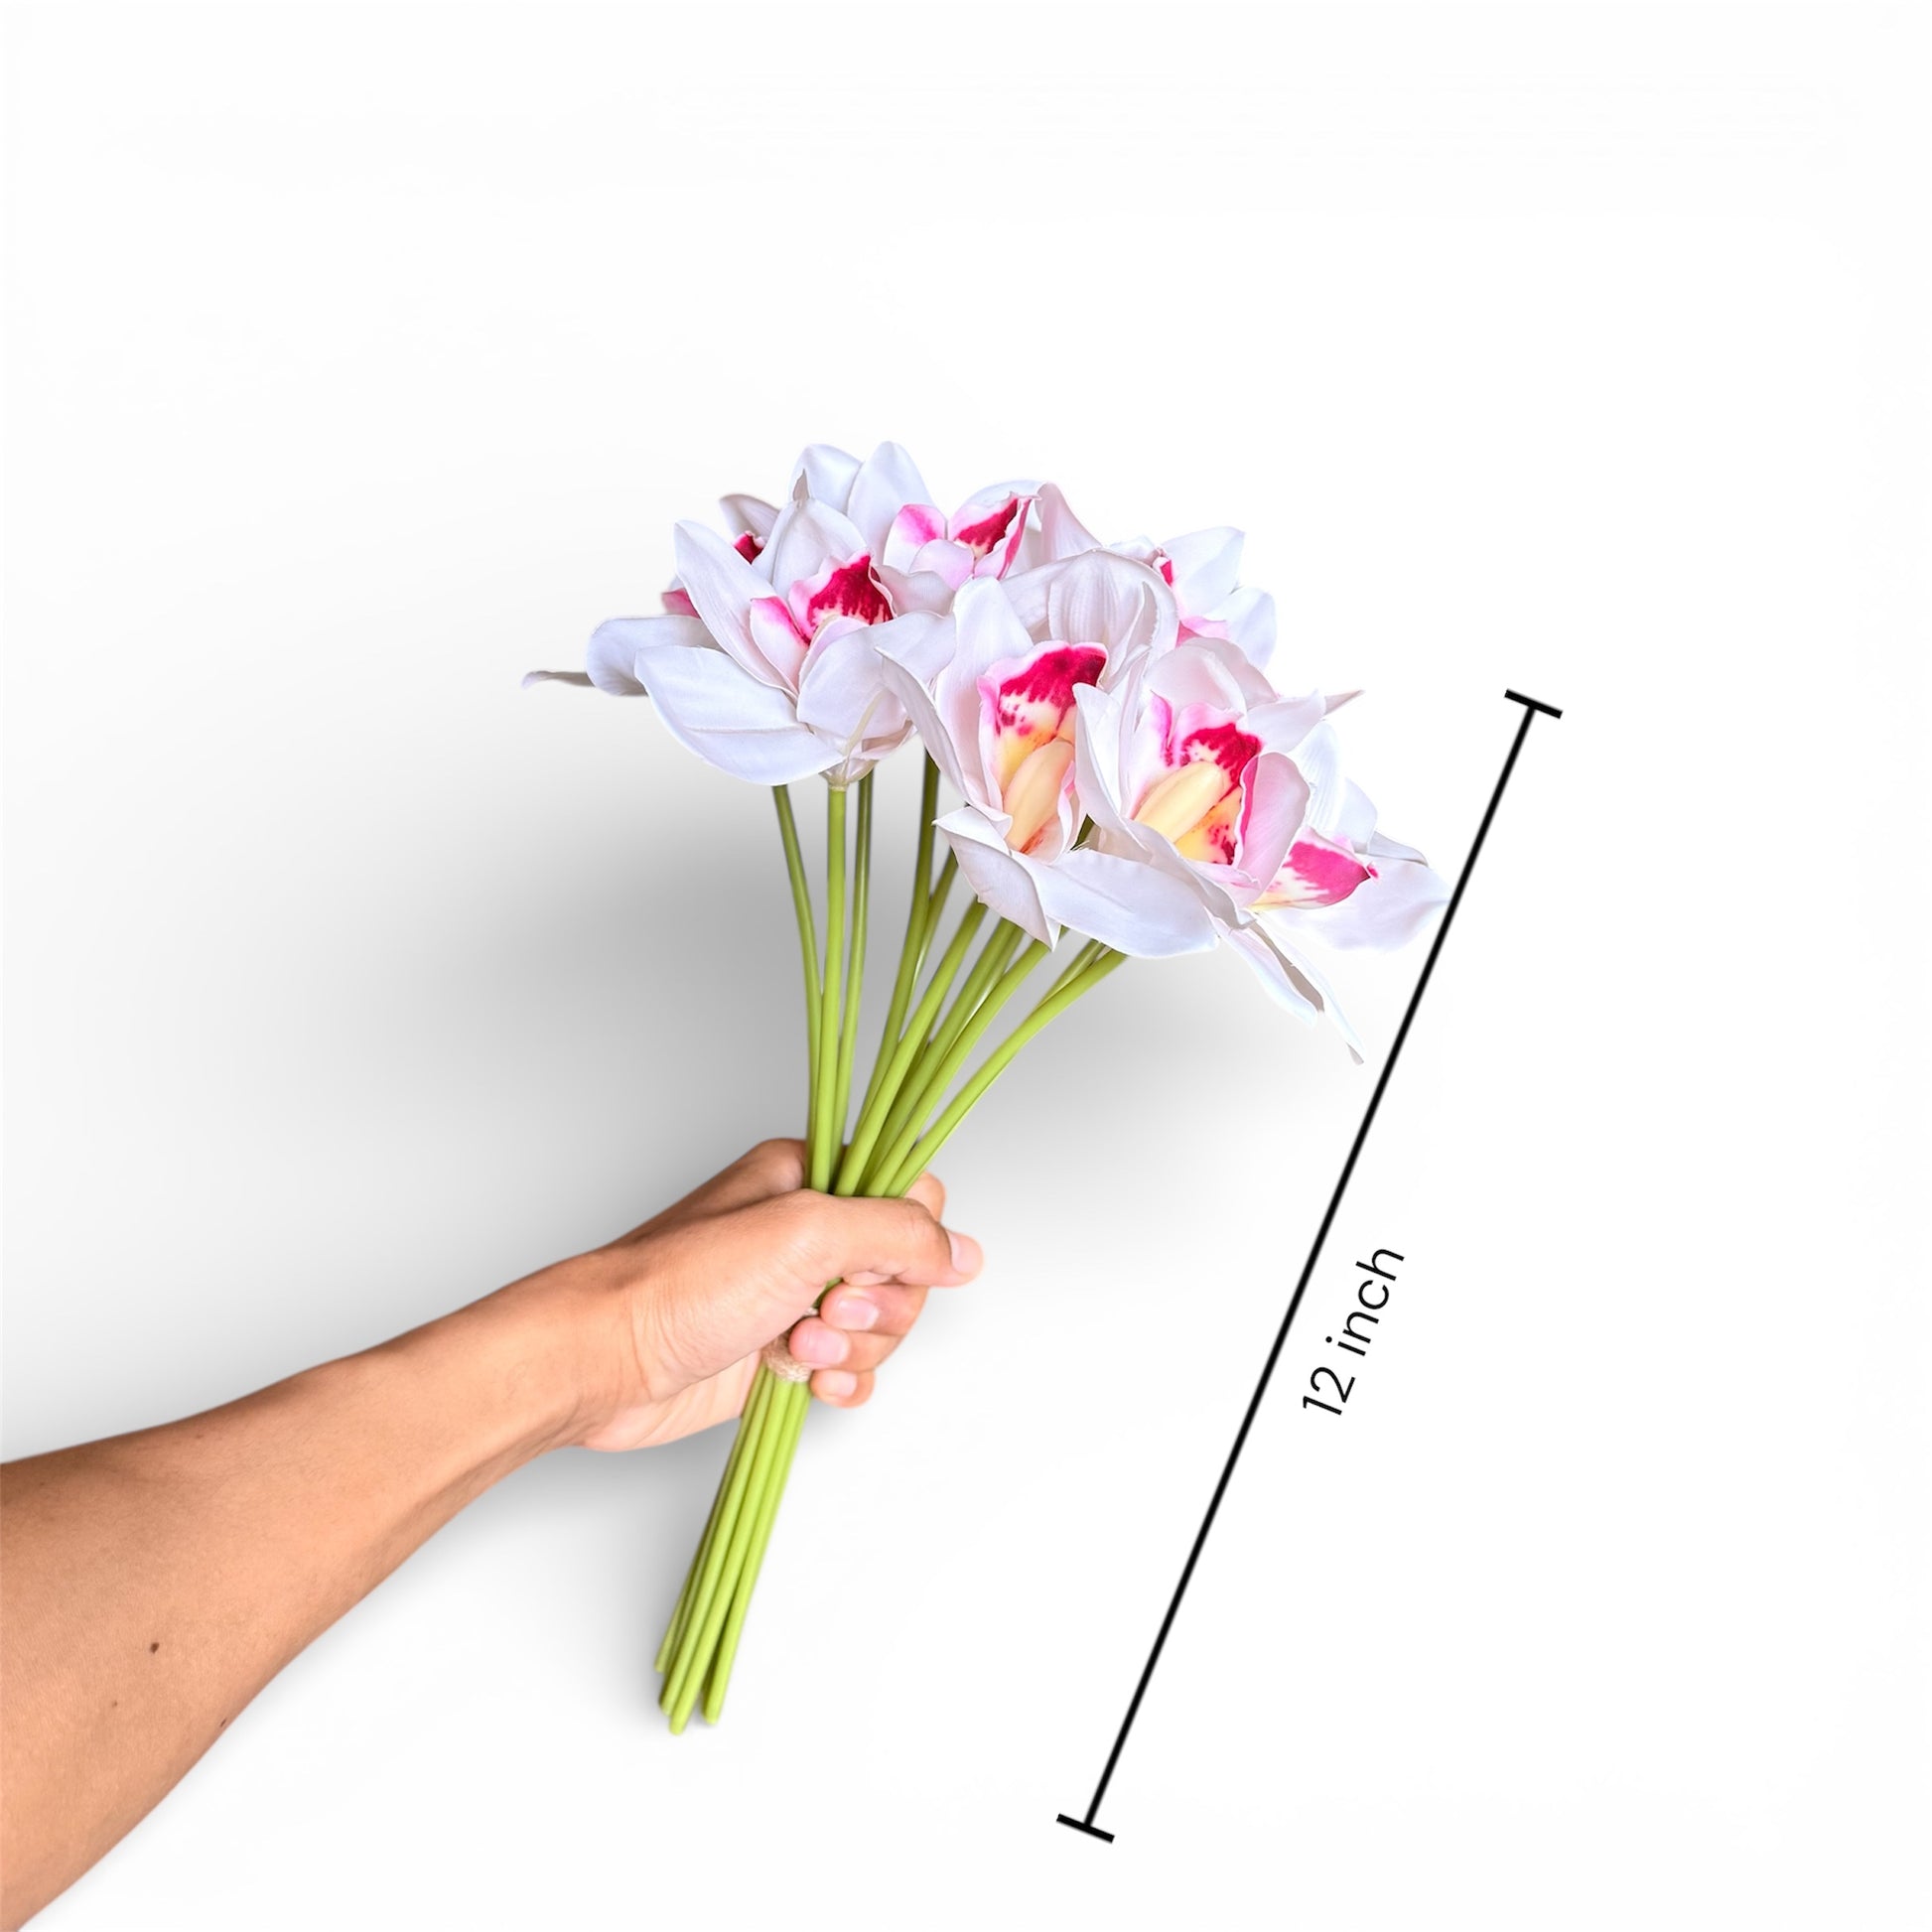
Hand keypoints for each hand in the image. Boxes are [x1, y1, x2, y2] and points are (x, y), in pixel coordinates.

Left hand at [524, 1139, 981, 1451]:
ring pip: (880, 1325)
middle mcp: (805, 1233)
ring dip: (852, 1346)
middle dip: (877, 1305)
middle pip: (904, 1270)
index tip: (869, 1261)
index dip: (907, 1238)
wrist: (606, 1361)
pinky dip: (840, 1381)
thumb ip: (899, 1232)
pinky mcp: (779, 1352)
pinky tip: (806, 1379)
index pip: (909, 1195)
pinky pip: (850, 1368)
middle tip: (823, 1307)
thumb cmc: (679, 1284)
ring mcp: (792, 1294)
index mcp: (809, 1178)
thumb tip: (963, 1252)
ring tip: (796, 1346)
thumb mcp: (806, 1235)